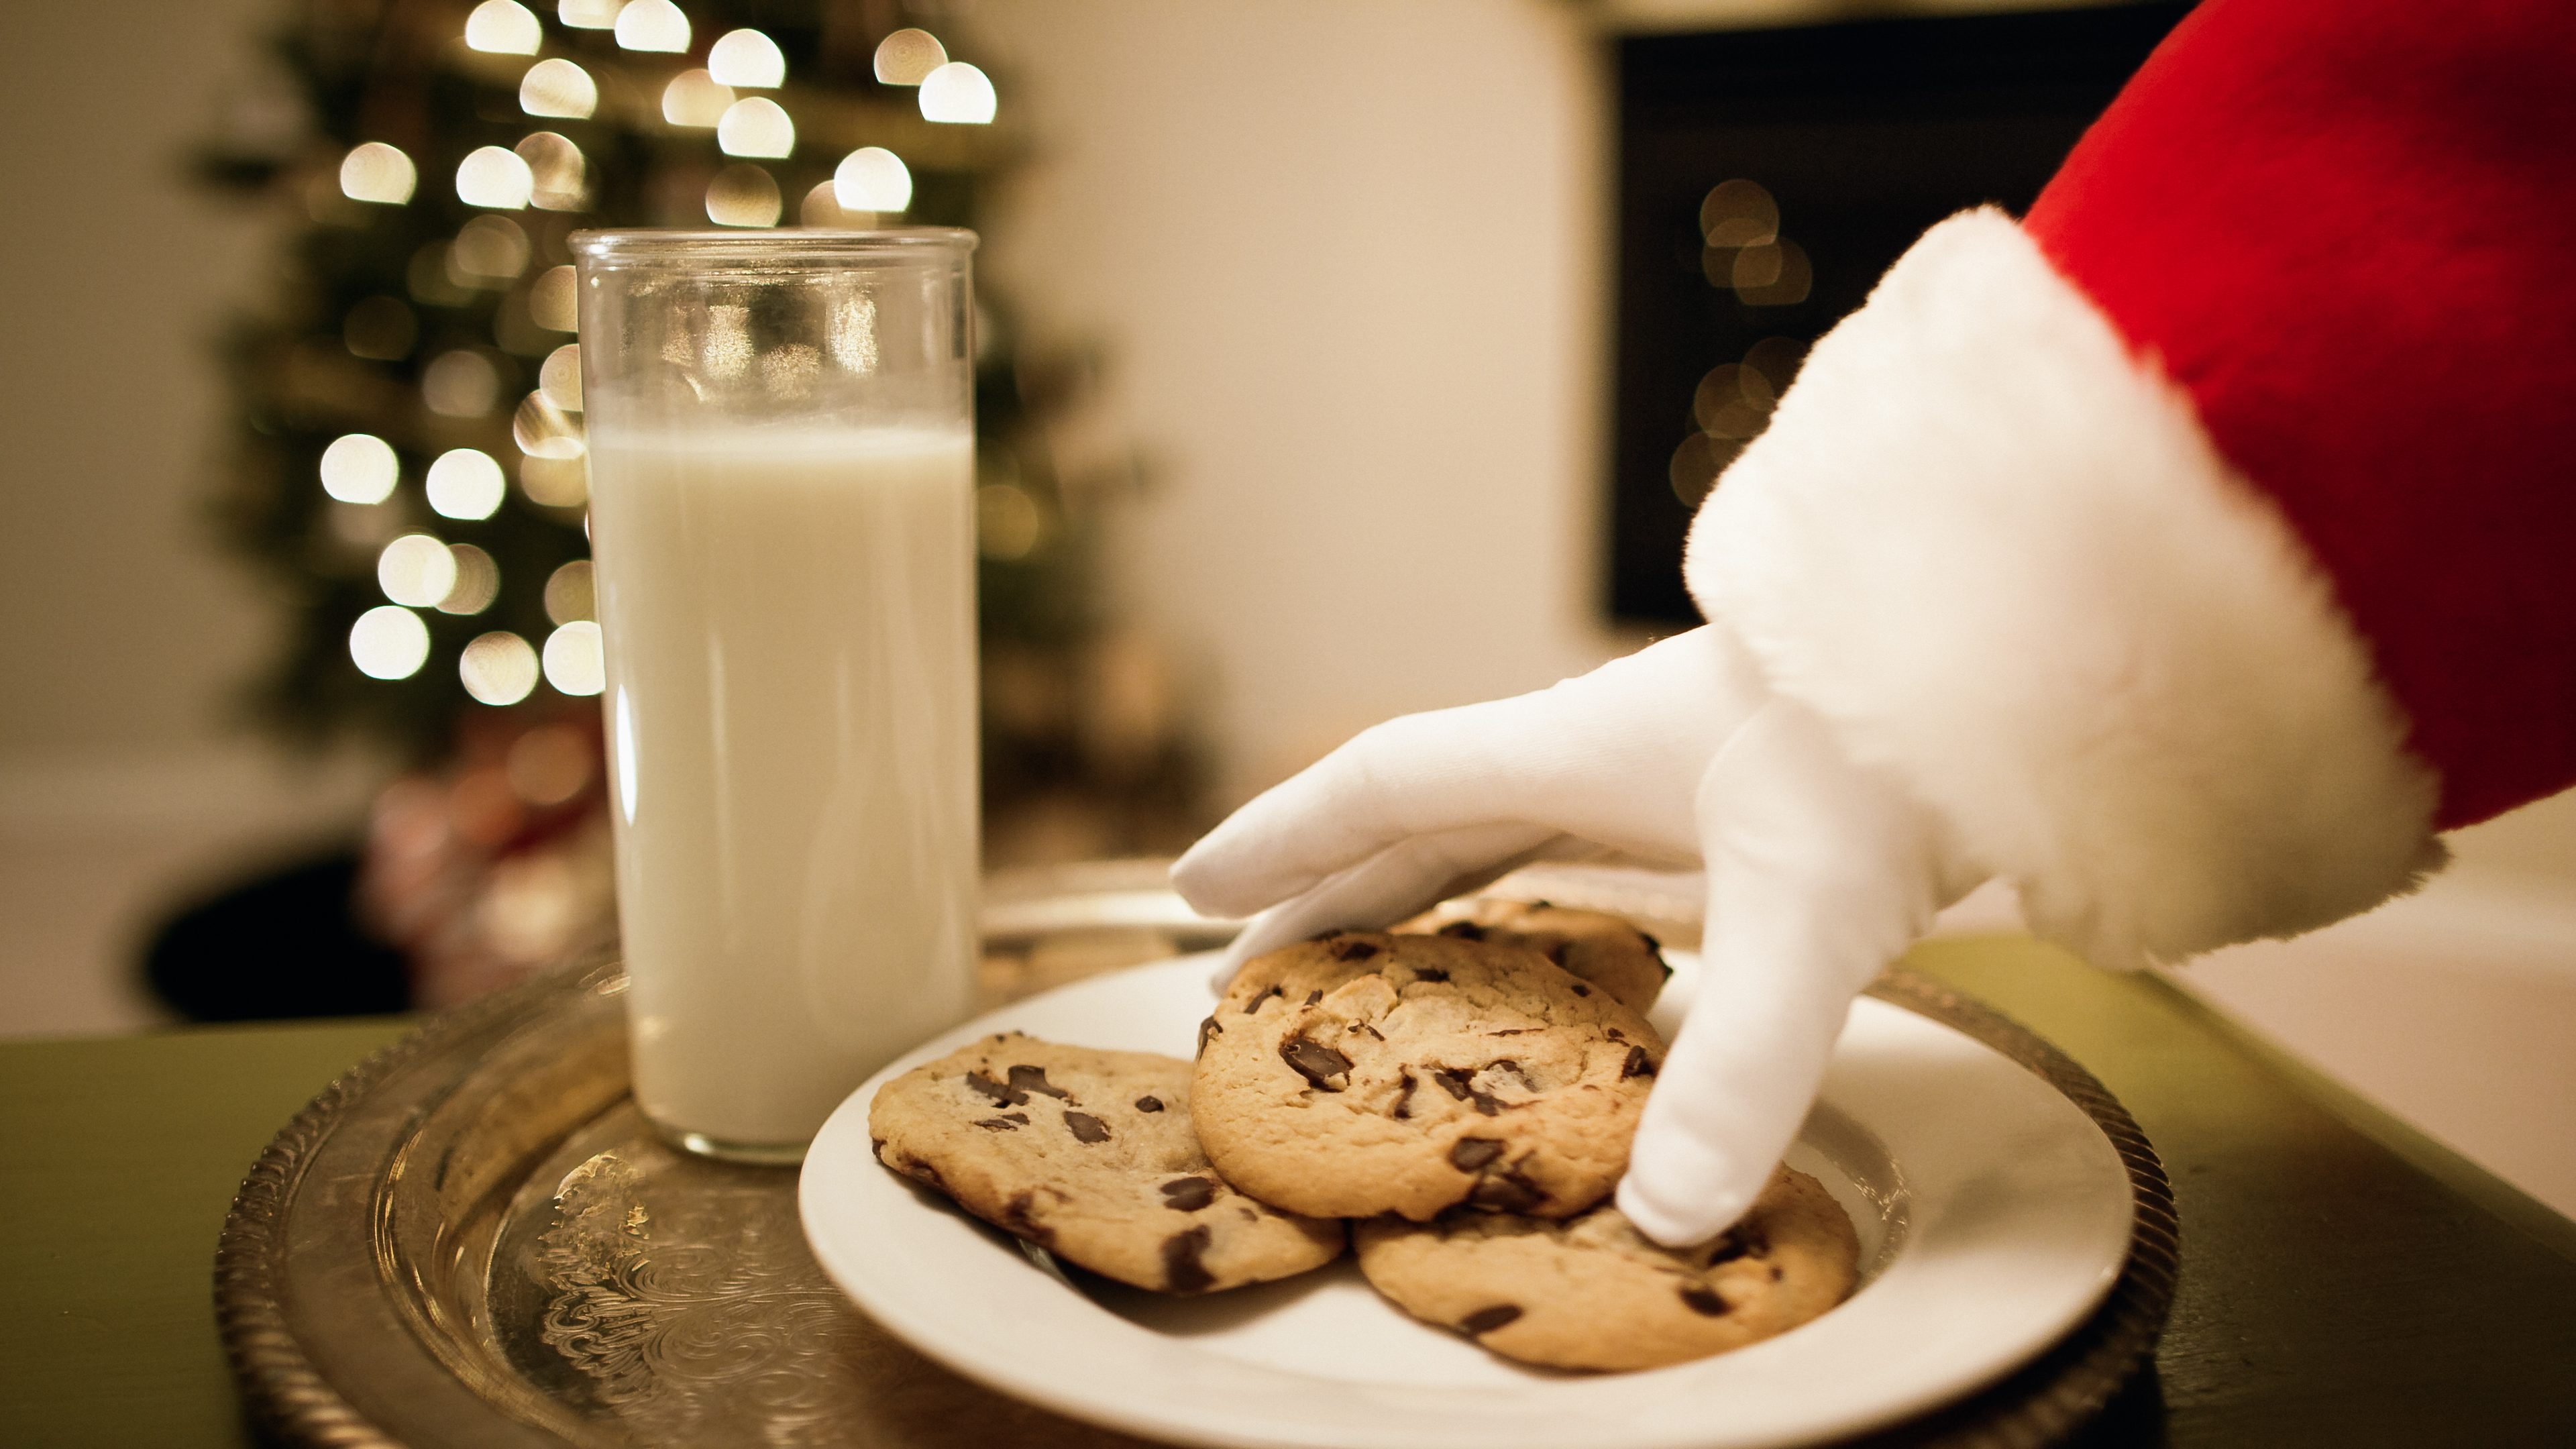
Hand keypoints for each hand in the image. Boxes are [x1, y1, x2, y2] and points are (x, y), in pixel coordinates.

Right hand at [1170, 626, 1980, 1245]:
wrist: (2023, 655)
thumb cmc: (1902, 744)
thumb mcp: (1810, 911)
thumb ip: (1740, 1065)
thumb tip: (1662, 1212)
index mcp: (1576, 747)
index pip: (1388, 783)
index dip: (1284, 838)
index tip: (1191, 888)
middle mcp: (1605, 751)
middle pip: (1426, 816)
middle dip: (1331, 890)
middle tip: (1250, 966)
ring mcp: (1670, 771)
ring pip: (1504, 831)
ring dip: (1422, 894)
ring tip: (1370, 969)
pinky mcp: (1735, 802)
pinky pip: (1585, 852)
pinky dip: (1532, 901)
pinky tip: (1556, 953)